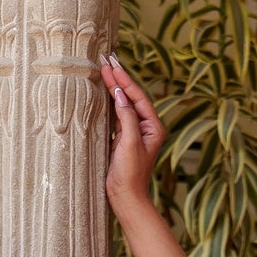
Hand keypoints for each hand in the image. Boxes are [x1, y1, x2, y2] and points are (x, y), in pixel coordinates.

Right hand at [99, 53, 165, 220]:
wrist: (125, 197)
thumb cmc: (130, 173)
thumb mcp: (129, 143)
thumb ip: (126, 116)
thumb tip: (120, 94)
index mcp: (153, 127)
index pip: (138, 97)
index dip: (124, 80)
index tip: (111, 65)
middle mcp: (146, 127)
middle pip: (132, 97)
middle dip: (119, 79)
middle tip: (106, 60)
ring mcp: (134, 132)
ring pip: (124, 104)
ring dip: (114, 87)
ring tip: (104, 70)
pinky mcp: (122, 138)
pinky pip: (116, 114)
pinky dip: (109, 101)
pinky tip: (103, 91)